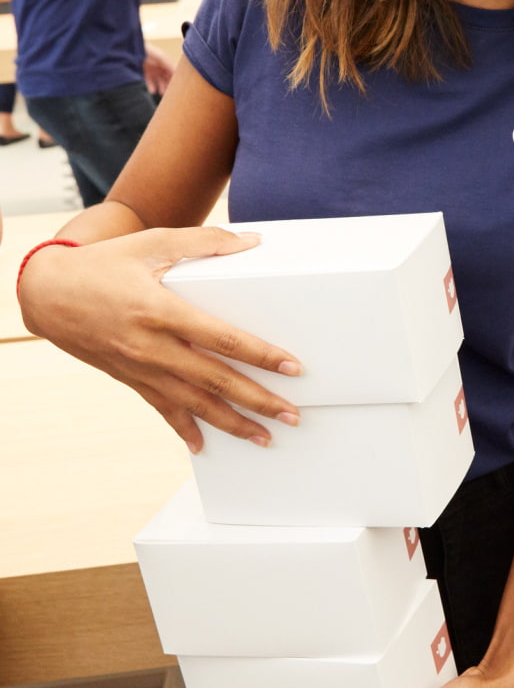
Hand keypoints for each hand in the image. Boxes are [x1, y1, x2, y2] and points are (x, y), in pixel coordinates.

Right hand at [18, 227, 301, 452]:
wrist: (47, 294)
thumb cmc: (104, 263)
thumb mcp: (153, 243)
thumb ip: (206, 242)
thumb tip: (252, 241)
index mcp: (161, 311)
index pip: (223, 339)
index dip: (260, 355)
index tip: (292, 368)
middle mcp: (152, 346)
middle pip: (215, 380)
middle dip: (257, 400)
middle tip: (292, 415)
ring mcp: (140, 367)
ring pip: (194, 403)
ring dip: (232, 423)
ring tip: (265, 437)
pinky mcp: (130, 379)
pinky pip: (162, 409)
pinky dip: (184, 429)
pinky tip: (203, 446)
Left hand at [143, 45, 174, 95]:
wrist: (133, 49)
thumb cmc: (149, 51)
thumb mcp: (162, 58)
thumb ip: (170, 66)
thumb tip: (178, 75)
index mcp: (166, 62)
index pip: (173, 73)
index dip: (175, 80)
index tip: (176, 87)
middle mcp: (161, 66)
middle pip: (167, 78)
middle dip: (168, 85)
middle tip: (170, 93)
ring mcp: (153, 70)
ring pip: (159, 81)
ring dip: (161, 87)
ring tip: (162, 93)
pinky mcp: (145, 73)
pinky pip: (150, 81)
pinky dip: (151, 86)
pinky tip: (153, 91)